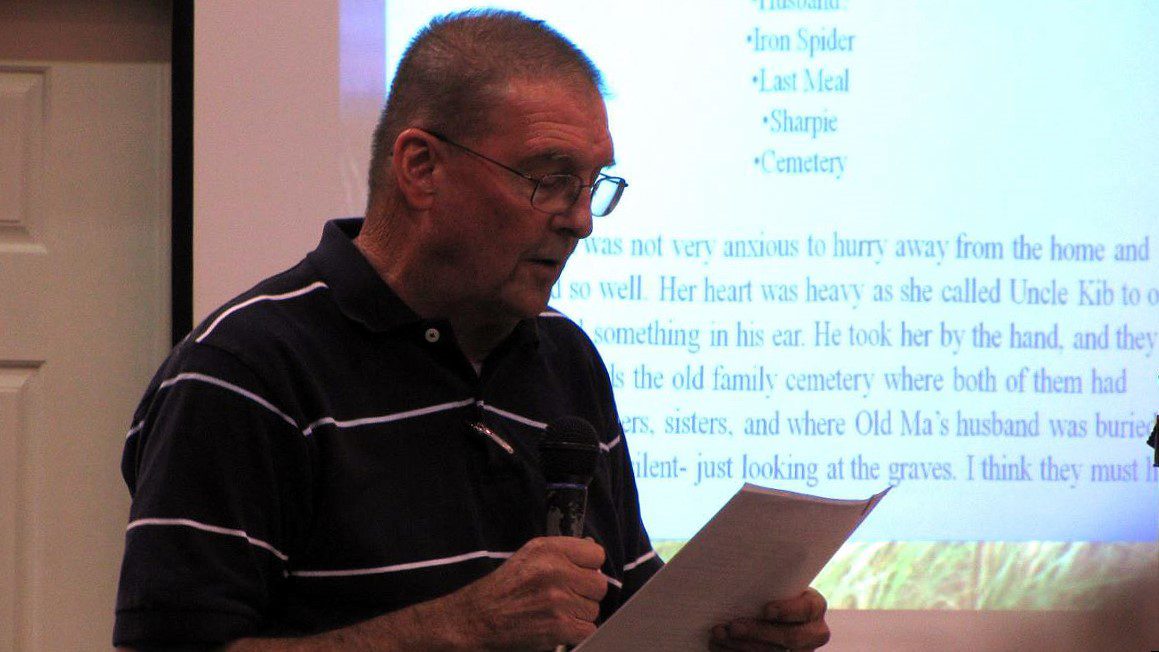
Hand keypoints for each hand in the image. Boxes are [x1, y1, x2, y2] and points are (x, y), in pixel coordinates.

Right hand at [444, 536, 607, 650]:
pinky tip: (558, 627)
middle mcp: (556, 571)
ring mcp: (559, 600)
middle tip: (566, 597)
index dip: (589, 567)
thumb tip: (592, 550)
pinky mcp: (560, 627)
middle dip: (585, 593)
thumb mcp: (530, 555)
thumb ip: (562, 551)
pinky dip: (576, 632)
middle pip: (599, 584)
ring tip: (556, 612)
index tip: (578, 574)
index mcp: (550, 549)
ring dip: (579, 614)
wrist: (479, 618)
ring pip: (593, 609)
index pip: (596, 554)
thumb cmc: (505, 586)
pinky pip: (588, 629)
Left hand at [709, 587, 829, 651]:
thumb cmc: (769, 587)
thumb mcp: (776, 581)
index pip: (807, 608)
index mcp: (814, 606)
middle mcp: (813, 633)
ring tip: (719, 633)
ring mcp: (800, 651)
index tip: (766, 610)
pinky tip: (718, 645)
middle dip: (759, 632)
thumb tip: (741, 564)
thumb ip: (767, 579)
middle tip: (733, 626)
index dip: (788, 610)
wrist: (772, 609)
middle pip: (790, 638)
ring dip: (742, 645)